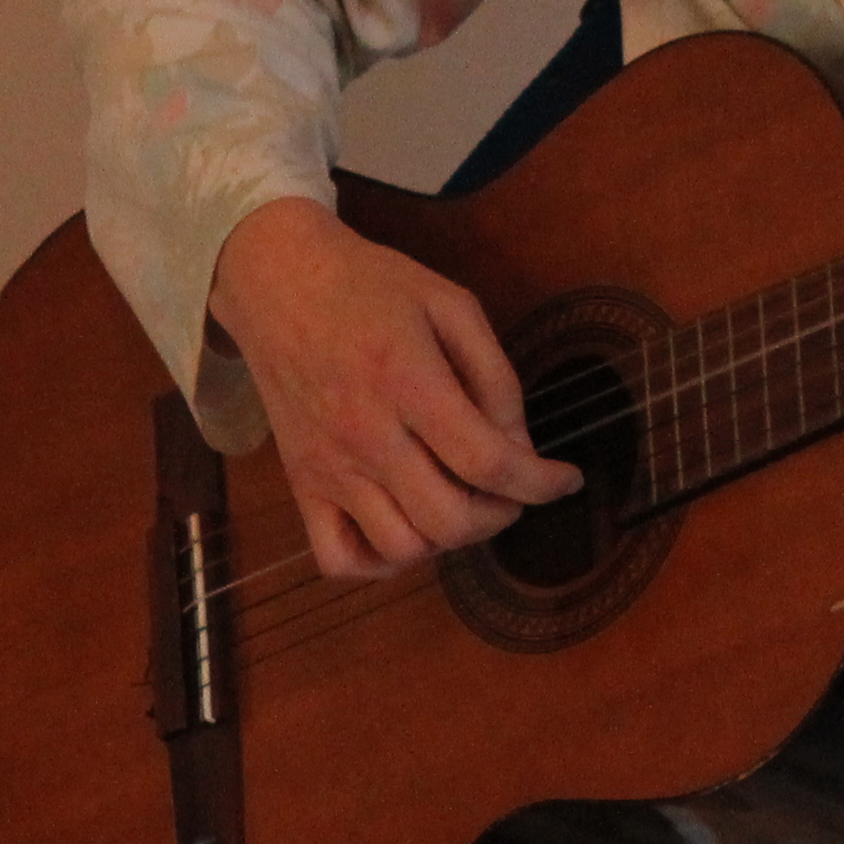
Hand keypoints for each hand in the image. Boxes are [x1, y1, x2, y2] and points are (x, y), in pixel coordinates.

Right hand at [208, 197, 581, 581]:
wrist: (277, 281)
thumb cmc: (370, 285)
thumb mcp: (449, 304)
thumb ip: (494, 376)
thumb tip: (521, 446)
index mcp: (409, 382)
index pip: (488, 462)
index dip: (540, 482)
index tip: (566, 479)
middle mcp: (366, 437)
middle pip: (450, 519)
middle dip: (501, 514)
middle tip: (510, 489)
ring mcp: (328, 468)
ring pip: (401, 549)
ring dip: (448, 540)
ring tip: (460, 501)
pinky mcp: (300, 484)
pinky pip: (338, 559)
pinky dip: (381, 562)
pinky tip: (406, 528)